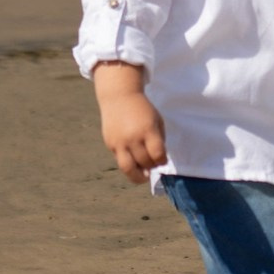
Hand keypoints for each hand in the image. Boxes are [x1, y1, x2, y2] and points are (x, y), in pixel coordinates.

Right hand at [93, 62, 167, 182]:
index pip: (158, 154)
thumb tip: (159, 160)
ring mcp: (120, 142)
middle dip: (151, 166)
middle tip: (153, 165)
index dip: (162, 161)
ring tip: (143, 176)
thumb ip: (159, 139)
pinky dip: (128, 164)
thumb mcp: (156, 120)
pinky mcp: (110, 144)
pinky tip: (134, 163)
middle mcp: (133, 137)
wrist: (119, 97)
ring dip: (138, 176)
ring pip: (128, 168)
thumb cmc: (142, 109)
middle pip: (145, 162)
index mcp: (148, 130)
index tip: (163, 160)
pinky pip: (120, 160)